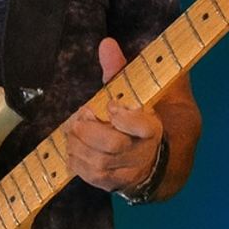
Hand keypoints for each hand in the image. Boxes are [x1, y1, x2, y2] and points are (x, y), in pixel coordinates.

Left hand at [63, 38, 163, 193]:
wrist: (156, 157)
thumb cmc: (140, 116)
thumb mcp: (136, 91)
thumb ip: (121, 68)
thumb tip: (106, 44)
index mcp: (153, 128)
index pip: (142, 126)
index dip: (123, 118)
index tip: (111, 106)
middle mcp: (143, 153)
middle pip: (112, 146)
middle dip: (90, 131)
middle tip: (82, 117)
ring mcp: (129, 171)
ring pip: (98, 163)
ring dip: (78, 145)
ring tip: (73, 130)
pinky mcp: (114, 183)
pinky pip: (90, 177)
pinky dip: (76, 161)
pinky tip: (72, 147)